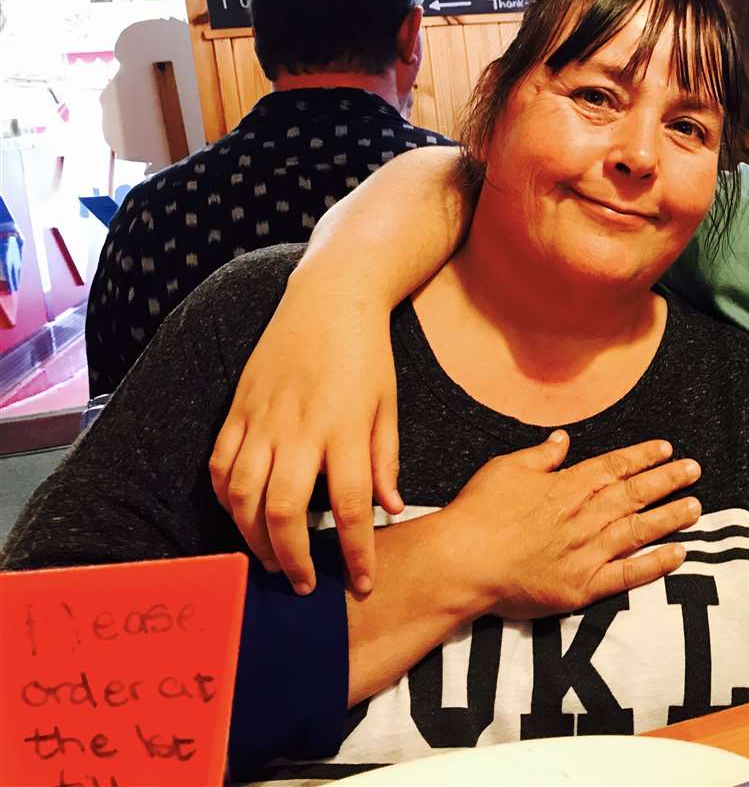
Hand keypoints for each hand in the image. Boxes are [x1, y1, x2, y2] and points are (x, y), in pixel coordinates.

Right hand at [210, 272, 398, 595]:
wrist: (328, 300)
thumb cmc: (367, 355)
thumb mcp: (389, 405)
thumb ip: (386, 460)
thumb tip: (392, 509)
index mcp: (345, 430)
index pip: (350, 506)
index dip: (356, 553)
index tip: (362, 584)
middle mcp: (299, 430)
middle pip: (284, 512)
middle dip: (292, 559)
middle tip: (304, 585)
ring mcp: (261, 420)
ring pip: (241, 496)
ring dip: (252, 538)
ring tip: (270, 561)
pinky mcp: (236, 410)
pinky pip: (219, 466)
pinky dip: (226, 500)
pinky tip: (241, 518)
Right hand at [448, 431, 701, 617]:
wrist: (462, 560)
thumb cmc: (478, 512)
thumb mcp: (506, 468)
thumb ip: (540, 455)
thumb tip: (562, 440)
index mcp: (568, 485)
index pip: (615, 466)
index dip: (644, 457)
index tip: (668, 449)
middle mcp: (585, 515)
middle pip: (635, 494)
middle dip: (668, 480)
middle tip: (695, 471)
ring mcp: (588, 551)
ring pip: (639, 530)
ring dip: (670, 517)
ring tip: (695, 508)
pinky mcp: (583, 586)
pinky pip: (628, 575)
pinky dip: (655, 564)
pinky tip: (678, 554)